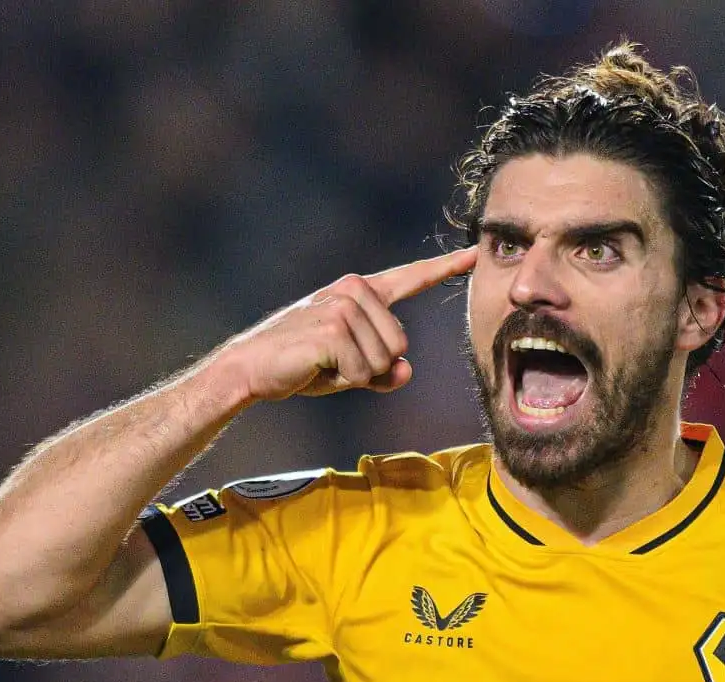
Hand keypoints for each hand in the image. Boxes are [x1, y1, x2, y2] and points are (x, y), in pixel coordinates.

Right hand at [212, 247, 476, 401]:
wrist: (250, 369)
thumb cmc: (302, 364)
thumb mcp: (351, 368)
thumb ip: (384, 372)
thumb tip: (405, 372)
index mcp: (361, 292)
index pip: (410, 278)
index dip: (444, 269)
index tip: (473, 256)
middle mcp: (354, 291)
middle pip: (400, 345)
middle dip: (372, 367)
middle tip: (334, 362)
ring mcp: (343, 307)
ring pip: (383, 361)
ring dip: (356, 376)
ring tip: (323, 363)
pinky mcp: (333, 329)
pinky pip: (362, 372)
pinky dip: (343, 382)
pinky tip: (316, 367)